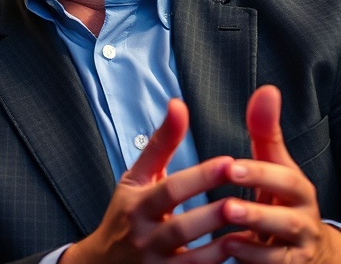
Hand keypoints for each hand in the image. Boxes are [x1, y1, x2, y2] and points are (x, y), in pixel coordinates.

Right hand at [63, 99, 235, 263]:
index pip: (169, 189)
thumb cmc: (126, 213)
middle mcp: (143, 235)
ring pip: (192, 258)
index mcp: (136, 204)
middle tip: (243, 200)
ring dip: (220, 245)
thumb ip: (161, 144)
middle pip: (180, 226)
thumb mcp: (136, 177)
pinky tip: (241, 254)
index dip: (199, 177)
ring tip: (250, 229)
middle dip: (212, 214)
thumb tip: (179, 104)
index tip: (229, 162)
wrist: (103, 263)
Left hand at [218, 86, 340, 263]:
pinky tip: (230, 250)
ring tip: (225, 234)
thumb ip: (265, 131)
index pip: (285, 179)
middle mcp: (303, 218)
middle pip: (286, 217)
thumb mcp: (274, 164)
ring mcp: (299, 247)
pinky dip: (255, 259)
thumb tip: (267, 89)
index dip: (260, 173)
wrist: (304, 247)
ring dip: (254, 239)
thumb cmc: (279, 197)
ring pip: (282, 247)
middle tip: (227, 206)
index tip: (231, 166)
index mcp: (296, 189)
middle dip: (257, 211)